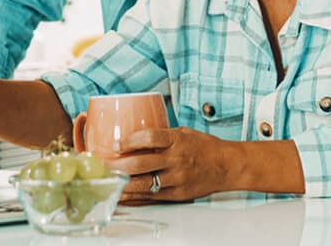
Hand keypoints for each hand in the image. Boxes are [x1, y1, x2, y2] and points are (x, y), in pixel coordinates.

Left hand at [105, 127, 230, 203]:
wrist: (227, 166)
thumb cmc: (204, 146)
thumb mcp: (183, 132)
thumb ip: (161, 135)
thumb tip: (133, 136)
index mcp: (177, 140)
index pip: (150, 137)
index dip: (130, 141)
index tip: (115, 144)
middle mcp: (176, 159)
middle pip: (141, 164)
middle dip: (118, 166)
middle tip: (103, 166)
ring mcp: (176, 179)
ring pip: (144, 184)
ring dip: (122, 185)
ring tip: (107, 183)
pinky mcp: (177, 194)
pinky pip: (152, 198)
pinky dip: (135, 198)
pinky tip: (123, 197)